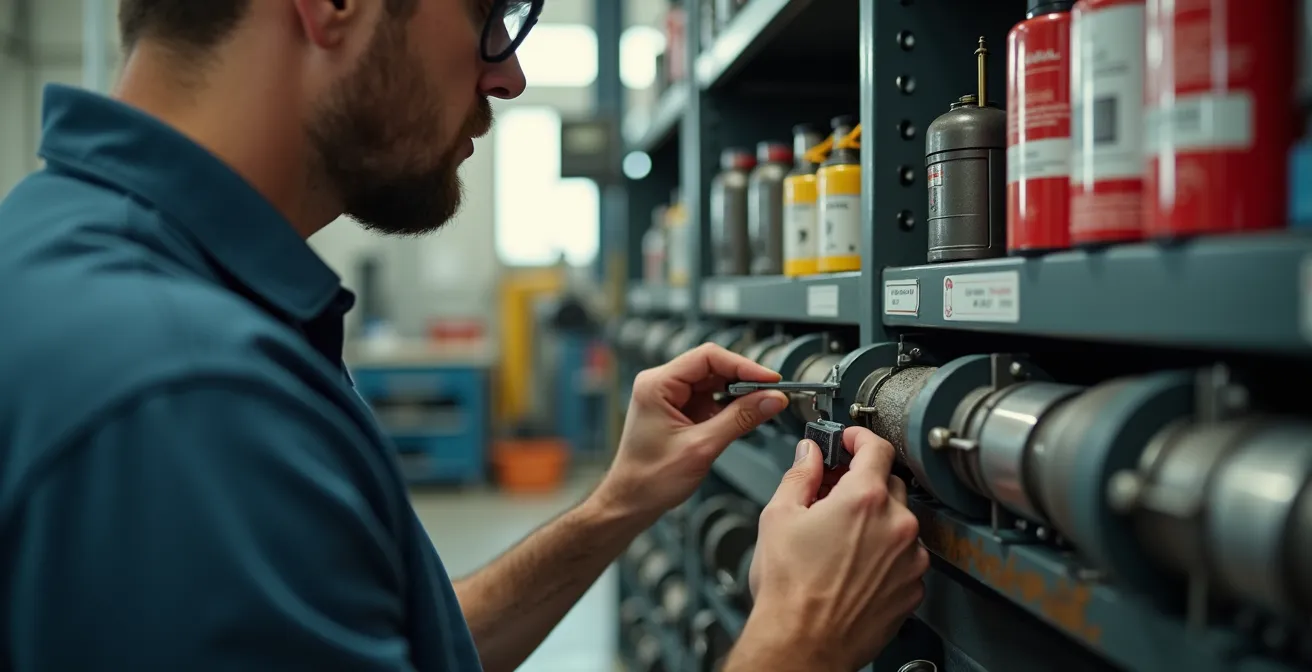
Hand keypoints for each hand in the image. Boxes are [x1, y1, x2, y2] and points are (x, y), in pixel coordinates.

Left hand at [594, 344, 789, 521]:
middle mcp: (660, 385)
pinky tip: (745, 416)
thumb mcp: (702, 448)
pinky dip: (729, 407)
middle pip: (712, 367)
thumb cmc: (650, 479)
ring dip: (738, 394)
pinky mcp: (678, 411)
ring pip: (713, 383)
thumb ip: (740, 420)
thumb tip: (772, 399)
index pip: (708, 357)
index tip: (770, 380)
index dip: (743, 366)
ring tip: (762, 406)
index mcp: (657, 385)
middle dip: (744, 380)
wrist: (631, 502)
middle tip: (772, 394)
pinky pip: (709, 399)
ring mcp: (669, 398)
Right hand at [734, 427, 929, 670]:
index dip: (860, 438)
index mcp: (864, 500)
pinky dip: (885, 553)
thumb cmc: (789, 591)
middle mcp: (897, 525)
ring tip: (840, 538)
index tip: (850, 441)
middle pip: (889, 483)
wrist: (803, 644)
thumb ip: (800, 475)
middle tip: (833, 495)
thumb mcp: (779, 517)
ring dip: (875, 520)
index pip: (877, 447)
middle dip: (862, 483)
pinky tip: (854, 564)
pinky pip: (904, 556)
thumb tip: (808, 455)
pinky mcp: (913, 587)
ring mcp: (909, 559)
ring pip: (899, 522)